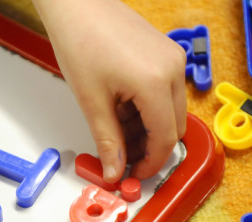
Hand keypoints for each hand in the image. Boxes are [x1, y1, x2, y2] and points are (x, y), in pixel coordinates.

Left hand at [33, 0, 186, 182]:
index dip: (150, 163)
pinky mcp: (166, 53)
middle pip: (173, 126)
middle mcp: (172, 69)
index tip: (134, 174)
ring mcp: (172, 58)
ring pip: (170, 110)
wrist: (77, 4)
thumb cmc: (80, 40)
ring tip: (114, 128)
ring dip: (147, 128)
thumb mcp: (91, 101)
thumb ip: (107, 141)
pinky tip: (121, 107)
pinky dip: (147, 108)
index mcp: (155, 82)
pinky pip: (165, 91)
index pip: (165, 138)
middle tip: (122, 156)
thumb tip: (114, 171)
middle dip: (149, 147)